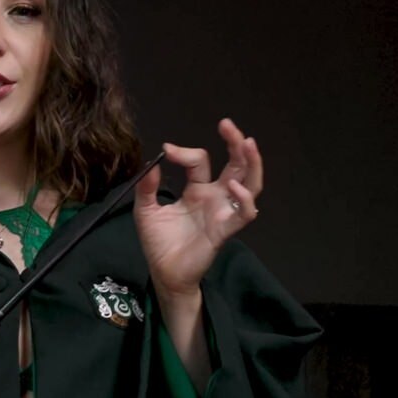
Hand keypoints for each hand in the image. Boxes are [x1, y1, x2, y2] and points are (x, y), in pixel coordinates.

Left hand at [133, 117, 264, 303]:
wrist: (163, 273)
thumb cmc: (159, 243)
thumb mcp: (146, 210)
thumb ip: (147, 188)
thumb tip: (152, 163)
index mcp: (197, 190)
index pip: (200, 161)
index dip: (185, 153)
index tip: (167, 151)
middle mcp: (215, 197)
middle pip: (235, 164)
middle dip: (235, 143)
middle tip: (227, 124)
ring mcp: (223, 212)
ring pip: (249, 184)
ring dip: (252, 163)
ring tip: (248, 144)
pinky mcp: (225, 231)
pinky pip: (243, 214)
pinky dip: (243, 200)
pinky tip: (235, 187)